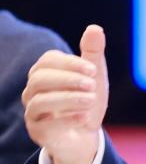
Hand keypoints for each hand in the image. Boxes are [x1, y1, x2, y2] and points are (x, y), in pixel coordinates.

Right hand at [22, 25, 108, 163]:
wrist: (86, 135)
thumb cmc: (87, 101)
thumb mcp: (94, 77)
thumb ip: (93, 53)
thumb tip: (94, 28)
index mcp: (46, 72)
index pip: (49, 60)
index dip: (70, 63)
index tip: (93, 69)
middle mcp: (34, 89)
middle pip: (40, 78)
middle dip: (68, 80)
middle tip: (92, 85)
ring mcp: (33, 110)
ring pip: (39, 100)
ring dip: (68, 98)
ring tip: (91, 101)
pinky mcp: (36, 129)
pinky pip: (42, 122)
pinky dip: (65, 118)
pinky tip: (84, 118)